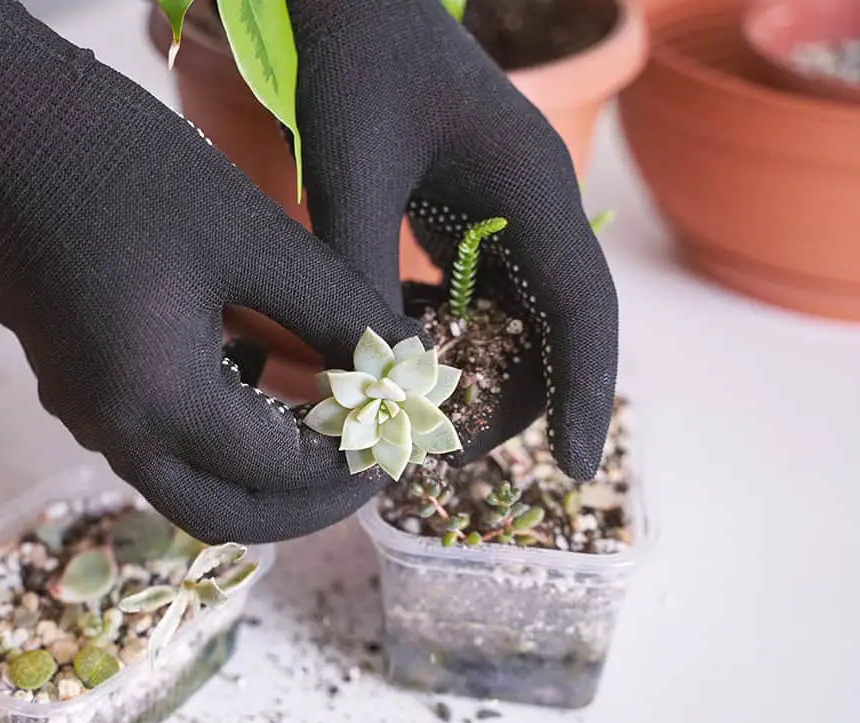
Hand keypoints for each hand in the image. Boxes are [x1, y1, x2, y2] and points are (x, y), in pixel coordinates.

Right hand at [0, 0, 423, 542]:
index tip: (396, 440)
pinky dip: (215, 450)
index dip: (347, 465)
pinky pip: (153, 450)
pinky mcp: (73, 390)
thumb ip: (336, 313)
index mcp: (161, 399)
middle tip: (363, 469)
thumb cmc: (136, 172)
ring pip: (186, 490)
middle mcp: (115, 429)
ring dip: (258, 483)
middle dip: (304, 507)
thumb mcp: (255, 238)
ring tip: (322, 436)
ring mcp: (84, 414)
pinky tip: (258, 398)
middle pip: (224, 518)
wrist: (10, 131)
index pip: (277, 473)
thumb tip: (405, 363)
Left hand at [286, 0, 618, 480]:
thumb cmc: (351, 66)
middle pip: (554, 326)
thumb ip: (361, 271)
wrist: (349, 1)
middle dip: (515, 397)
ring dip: (481, 370)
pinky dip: (450, 332)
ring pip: (518, 314)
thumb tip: (377, 375)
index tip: (577, 467)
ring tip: (419, 416)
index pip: (581, 310)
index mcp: (530, 187)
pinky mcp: (471, 208)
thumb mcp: (348, 172)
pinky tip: (398, 350)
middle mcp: (534, 201)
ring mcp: (507, 205)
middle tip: (446, 449)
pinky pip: (481, 290)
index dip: (583, 394)